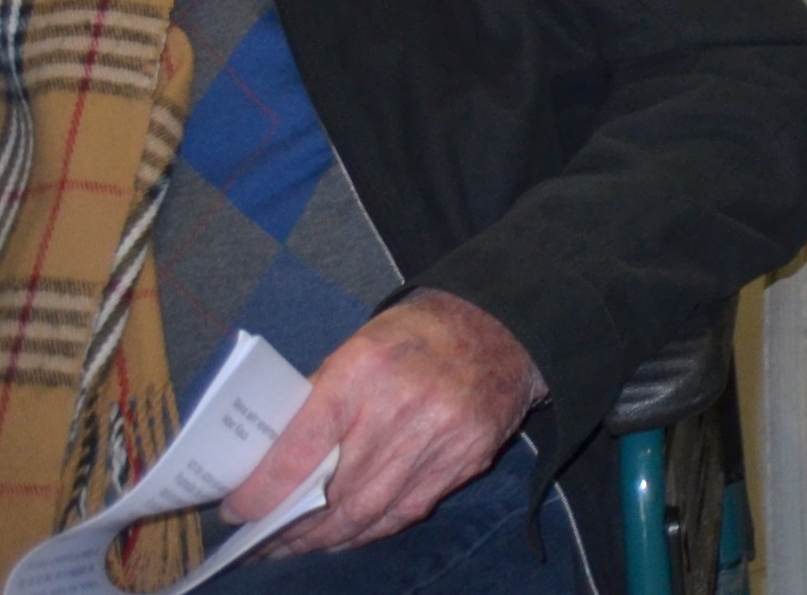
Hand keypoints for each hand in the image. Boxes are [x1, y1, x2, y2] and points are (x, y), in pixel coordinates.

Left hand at [229, 289, 539, 551]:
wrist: (503, 326)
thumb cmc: (415, 337)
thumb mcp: (356, 349)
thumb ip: (317, 404)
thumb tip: (267, 466)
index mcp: (365, 370)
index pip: (299, 450)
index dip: (261, 492)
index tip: (237, 512)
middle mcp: (404, 407)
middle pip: (332, 493)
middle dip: (286, 527)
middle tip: (258, 542)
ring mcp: (440, 439)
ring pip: (366, 512)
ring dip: (321, 538)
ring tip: (291, 546)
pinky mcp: (466, 461)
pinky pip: (403, 512)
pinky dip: (365, 531)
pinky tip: (342, 535)